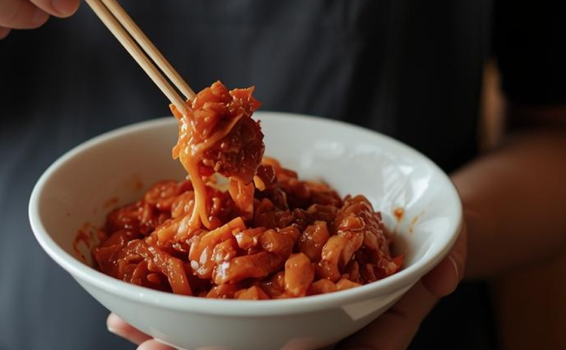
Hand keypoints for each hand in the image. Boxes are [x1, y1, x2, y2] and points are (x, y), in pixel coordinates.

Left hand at [106, 225, 466, 349]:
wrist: (406, 228)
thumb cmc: (425, 242)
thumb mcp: (441, 246)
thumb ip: (442, 258)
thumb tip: (440, 271)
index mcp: (353, 339)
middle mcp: (309, 333)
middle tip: (152, 347)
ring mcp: (280, 314)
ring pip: (222, 334)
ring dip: (173, 332)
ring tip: (123, 322)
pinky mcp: (254, 288)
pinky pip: (209, 302)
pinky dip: (172, 304)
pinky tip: (126, 300)